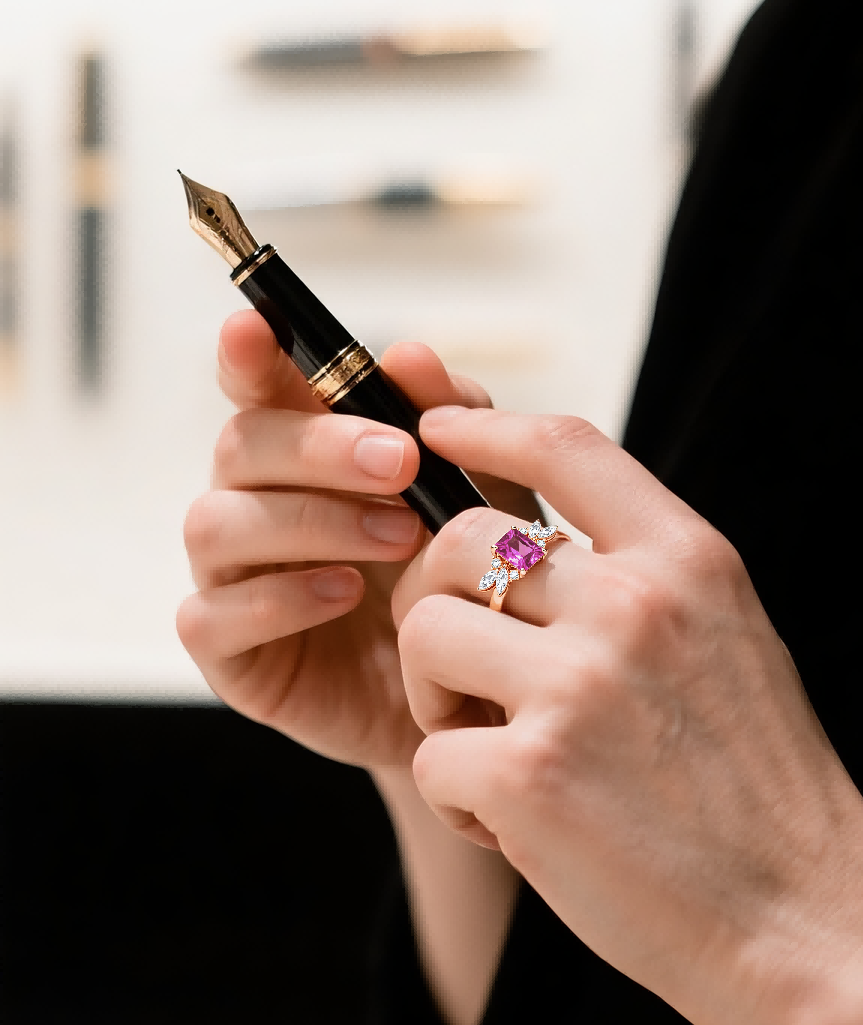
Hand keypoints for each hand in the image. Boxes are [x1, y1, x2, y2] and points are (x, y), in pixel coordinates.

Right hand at [176, 311, 534, 767]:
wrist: (474, 696)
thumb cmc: (472, 581)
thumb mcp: (489, 494)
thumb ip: (454, 421)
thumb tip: (409, 355)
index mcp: (308, 454)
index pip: (259, 386)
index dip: (248, 353)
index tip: (255, 328)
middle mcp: (259, 504)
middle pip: (241, 445)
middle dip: (319, 445)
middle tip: (400, 462)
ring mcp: (234, 578)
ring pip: (218, 522)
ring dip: (311, 519)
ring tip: (400, 537)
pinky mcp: (231, 654)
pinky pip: (211, 613)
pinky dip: (278, 597)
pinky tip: (345, 593)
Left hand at [394, 406, 862, 1024]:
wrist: (809, 922)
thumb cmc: (761, 790)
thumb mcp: (729, 643)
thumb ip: (645, 582)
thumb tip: (536, 544)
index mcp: (687, 561)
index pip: (563, 445)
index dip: (485, 423)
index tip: (439, 426)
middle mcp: (631, 604)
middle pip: (456, 542)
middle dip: (433, 601)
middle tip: (464, 674)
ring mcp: (578, 685)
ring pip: (424, 635)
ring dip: (434, 699)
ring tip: (495, 758)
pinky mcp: (530, 773)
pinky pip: (427, 754)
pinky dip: (457, 798)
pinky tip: (517, 828)